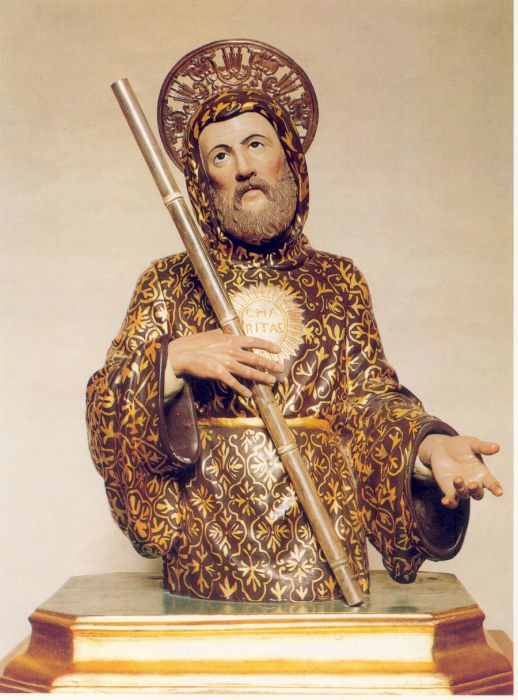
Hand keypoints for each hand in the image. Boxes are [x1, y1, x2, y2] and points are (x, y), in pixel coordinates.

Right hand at [168, 330, 283, 397]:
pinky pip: (234, 383)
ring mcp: (226, 363)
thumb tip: (226, 331)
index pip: (254, 341)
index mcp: (231, 339)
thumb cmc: (196, 342)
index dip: (268, 346)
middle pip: (256, 358)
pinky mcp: (219, 373)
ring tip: (271, 381)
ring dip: (261, 377)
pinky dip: (242, 389)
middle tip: (280, 368)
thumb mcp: (211, 333)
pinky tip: (249, 394)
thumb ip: (222, 333)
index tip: (278, 350)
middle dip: (270, 364)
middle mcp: (232, 351)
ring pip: (248, 371)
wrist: (183, 353)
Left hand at [418, 434, 502, 508]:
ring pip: (465, 496)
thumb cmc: (460, 446)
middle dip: (476, 490)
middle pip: (478, 493)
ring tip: (457, 479)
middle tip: (472, 484)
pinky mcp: (449, 490)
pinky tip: (445, 500)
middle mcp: (473, 482)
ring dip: (462, 490)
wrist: (441, 447)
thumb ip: (483, 447)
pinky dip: (449, 503)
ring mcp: (461, 488)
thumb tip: (496, 447)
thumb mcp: (472, 444)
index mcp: (482, 473)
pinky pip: (452, 501)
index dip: (496, 488)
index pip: (492, 483)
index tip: (498, 492)